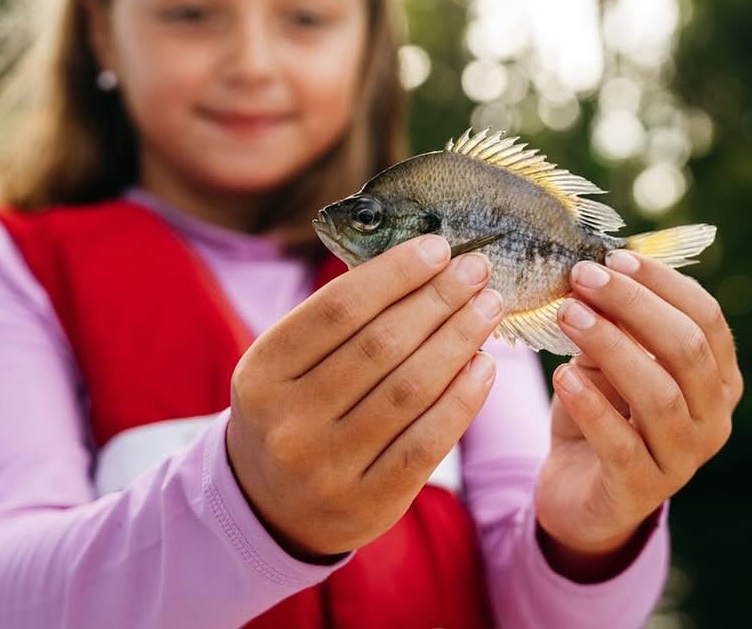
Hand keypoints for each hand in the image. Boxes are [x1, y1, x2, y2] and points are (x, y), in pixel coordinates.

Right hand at [226, 235, 503, 558]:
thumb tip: (422, 263)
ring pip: (410, 390)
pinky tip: (484, 365)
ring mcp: (327, 467)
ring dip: (459, 340)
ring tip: (488, 307)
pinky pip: (428, 441)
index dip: (394, 273)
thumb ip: (339, 321)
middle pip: (380, 345)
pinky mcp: (369, 502)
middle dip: (437, 299)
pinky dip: (462, 398)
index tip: (438, 248)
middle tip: (476, 270)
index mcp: (262, 373)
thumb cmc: (295, 409)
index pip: (338, 308)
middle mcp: (289, 422)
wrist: (271, 504)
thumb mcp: (288, 364)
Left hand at [534, 250, 741, 563]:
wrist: (578, 490)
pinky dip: (592, 405)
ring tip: (568, 316)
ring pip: (658, 395)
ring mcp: (683, 460)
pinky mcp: (641, 491)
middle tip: (583, 278)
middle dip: (633, 306)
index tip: (614, 258)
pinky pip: (621, 444)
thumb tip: (597, 267)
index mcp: (718, 378)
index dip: (663, 283)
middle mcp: (713, 419)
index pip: (706, 318)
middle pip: (687, 350)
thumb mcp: (610, 360)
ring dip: (610, 346)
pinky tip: (564, 375)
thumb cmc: (603, 411)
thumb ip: (615, 322)